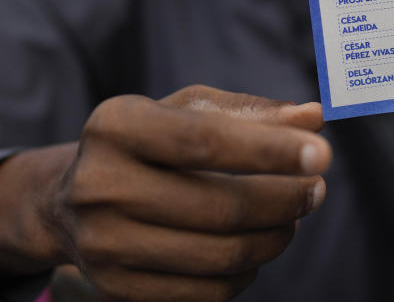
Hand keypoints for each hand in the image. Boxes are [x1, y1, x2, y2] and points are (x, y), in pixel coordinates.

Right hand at [0, 86, 330, 301]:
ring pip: (221, 256)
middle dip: (285, 200)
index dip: (270, 150)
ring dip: (275, 238)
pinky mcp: (117, 289)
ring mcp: (104, 245)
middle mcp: (100, 186)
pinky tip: (255, 246)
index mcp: (116, 126)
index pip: (205, 141)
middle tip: (317, 189)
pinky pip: (207, 292)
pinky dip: (246, 272)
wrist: (71, 200)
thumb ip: (252, 112)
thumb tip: (315, 117)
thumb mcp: (188, 110)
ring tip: (292, 217)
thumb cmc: (149, 143)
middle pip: (220, 207)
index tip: (321, 154)